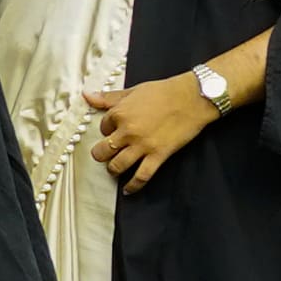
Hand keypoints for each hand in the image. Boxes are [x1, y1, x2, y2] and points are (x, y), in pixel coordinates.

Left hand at [89, 69, 221, 188]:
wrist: (193, 98)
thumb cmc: (165, 91)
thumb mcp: (134, 91)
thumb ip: (110, 97)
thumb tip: (88, 96)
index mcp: (120, 113)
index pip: (102, 127)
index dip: (107, 129)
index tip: (114, 130)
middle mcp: (127, 131)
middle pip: (102, 151)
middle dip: (101, 154)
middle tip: (106, 154)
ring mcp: (142, 145)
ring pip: (117, 166)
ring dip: (113, 170)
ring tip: (115, 169)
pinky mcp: (158, 155)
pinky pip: (141, 176)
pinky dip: (133, 186)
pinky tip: (128, 190)